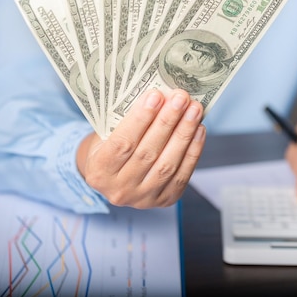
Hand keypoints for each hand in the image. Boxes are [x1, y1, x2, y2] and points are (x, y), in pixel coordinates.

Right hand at [76, 89, 205, 208]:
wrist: (115, 177)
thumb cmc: (111, 146)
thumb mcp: (107, 133)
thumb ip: (127, 119)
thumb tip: (161, 96)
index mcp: (98, 171)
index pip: (121, 144)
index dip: (140, 119)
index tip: (155, 96)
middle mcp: (119, 189)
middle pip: (147, 153)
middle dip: (167, 122)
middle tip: (180, 98)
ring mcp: (143, 198)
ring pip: (167, 165)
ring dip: (184, 133)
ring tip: (194, 110)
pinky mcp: (165, 200)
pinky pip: (182, 174)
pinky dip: (193, 150)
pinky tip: (198, 129)